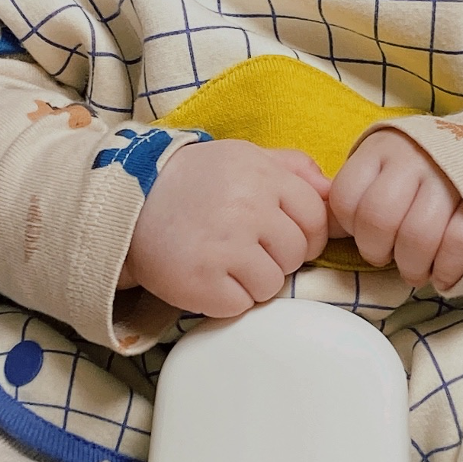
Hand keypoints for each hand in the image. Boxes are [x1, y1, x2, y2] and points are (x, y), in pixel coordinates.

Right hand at [120, 139, 329, 318]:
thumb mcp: (243, 157)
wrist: (128, 202)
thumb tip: (334, 190)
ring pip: (273, 285)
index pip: (316, 219)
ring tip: (223, 261)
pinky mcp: (202, 282)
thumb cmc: (193, 182)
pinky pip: (242, 305)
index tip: (276, 234)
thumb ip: (293, 168)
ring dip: (253, 281)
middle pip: (297, 255)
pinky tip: (207, 276)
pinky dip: (227, 298)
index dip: (303, 233)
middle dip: (276, 257)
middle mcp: (248, 208)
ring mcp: (225, 247)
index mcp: (263, 176)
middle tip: (242, 246)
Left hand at [328, 130, 462, 290]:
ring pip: (417, 236)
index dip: (351, 228)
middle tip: (389, 257)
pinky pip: (457, 245)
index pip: (345, 197)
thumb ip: (356, 195)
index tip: (366, 234)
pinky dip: (446, 271)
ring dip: (412, 267)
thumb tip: (326, 231)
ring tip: (416, 270)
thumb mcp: (383, 166)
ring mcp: (450, 180)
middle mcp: (414, 159)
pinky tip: (442, 276)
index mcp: (381, 149)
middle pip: (378, 219)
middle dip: (377, 252)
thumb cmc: (422, 170)